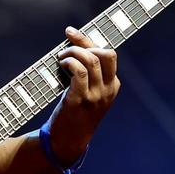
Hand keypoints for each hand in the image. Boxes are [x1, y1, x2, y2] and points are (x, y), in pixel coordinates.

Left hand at [47, 26, 120, 164]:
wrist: (69, 141)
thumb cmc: (76, 113)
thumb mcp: (91, 93)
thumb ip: (89, 74)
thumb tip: (75, 46)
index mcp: (113, 86)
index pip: (108, 54)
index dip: (88, 41)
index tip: (71, 32)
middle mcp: (107, 90)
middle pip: (104, 54)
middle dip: (84, 44)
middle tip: (66, 48)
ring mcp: (95, 96)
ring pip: (90, 60)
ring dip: (72, 52)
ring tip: (61, 58)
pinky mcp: (79, 100)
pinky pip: (78, 72)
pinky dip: (69, 62)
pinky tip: (61, 64)